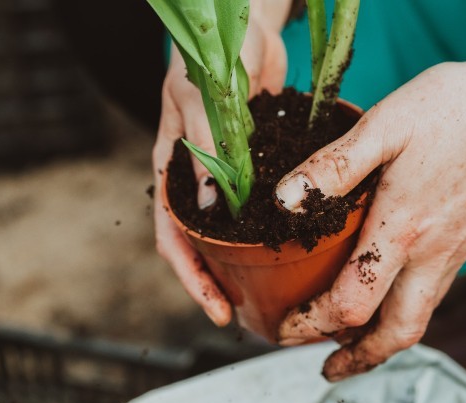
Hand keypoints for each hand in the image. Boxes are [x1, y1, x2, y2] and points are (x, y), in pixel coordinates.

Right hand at [153, 2, 287, 326]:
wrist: (246, 26)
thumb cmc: (212, 55)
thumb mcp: (201, 100)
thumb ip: (205, 148)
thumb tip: (210, 207)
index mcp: (171, 168)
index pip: (172, 236)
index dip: (191, 277)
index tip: (215, 309)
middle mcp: (197, 177)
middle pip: (201, 243)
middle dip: (218, 280)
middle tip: (247, 310)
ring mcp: (227, 172)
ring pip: (230, 229)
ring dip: (243, 260)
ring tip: (271, 289)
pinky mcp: (255, 161)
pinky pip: (258, 203)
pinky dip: (269, 226)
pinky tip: (293, 242)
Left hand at [275, 0, 465, 379]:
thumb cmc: (456, 109)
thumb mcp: (384, 127)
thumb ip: (333, 168)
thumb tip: (284, 201)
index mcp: (403, 229)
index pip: (352, 305)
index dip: (312, 325)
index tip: (284, 328)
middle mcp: (433, 253)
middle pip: (396, 333)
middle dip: (357, 359)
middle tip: (327, 367)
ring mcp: (456, 251)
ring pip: (418, 318)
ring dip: (381, 340)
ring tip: (351, 342)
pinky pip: (434, 292)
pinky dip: (404, 309)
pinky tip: (389, 289)